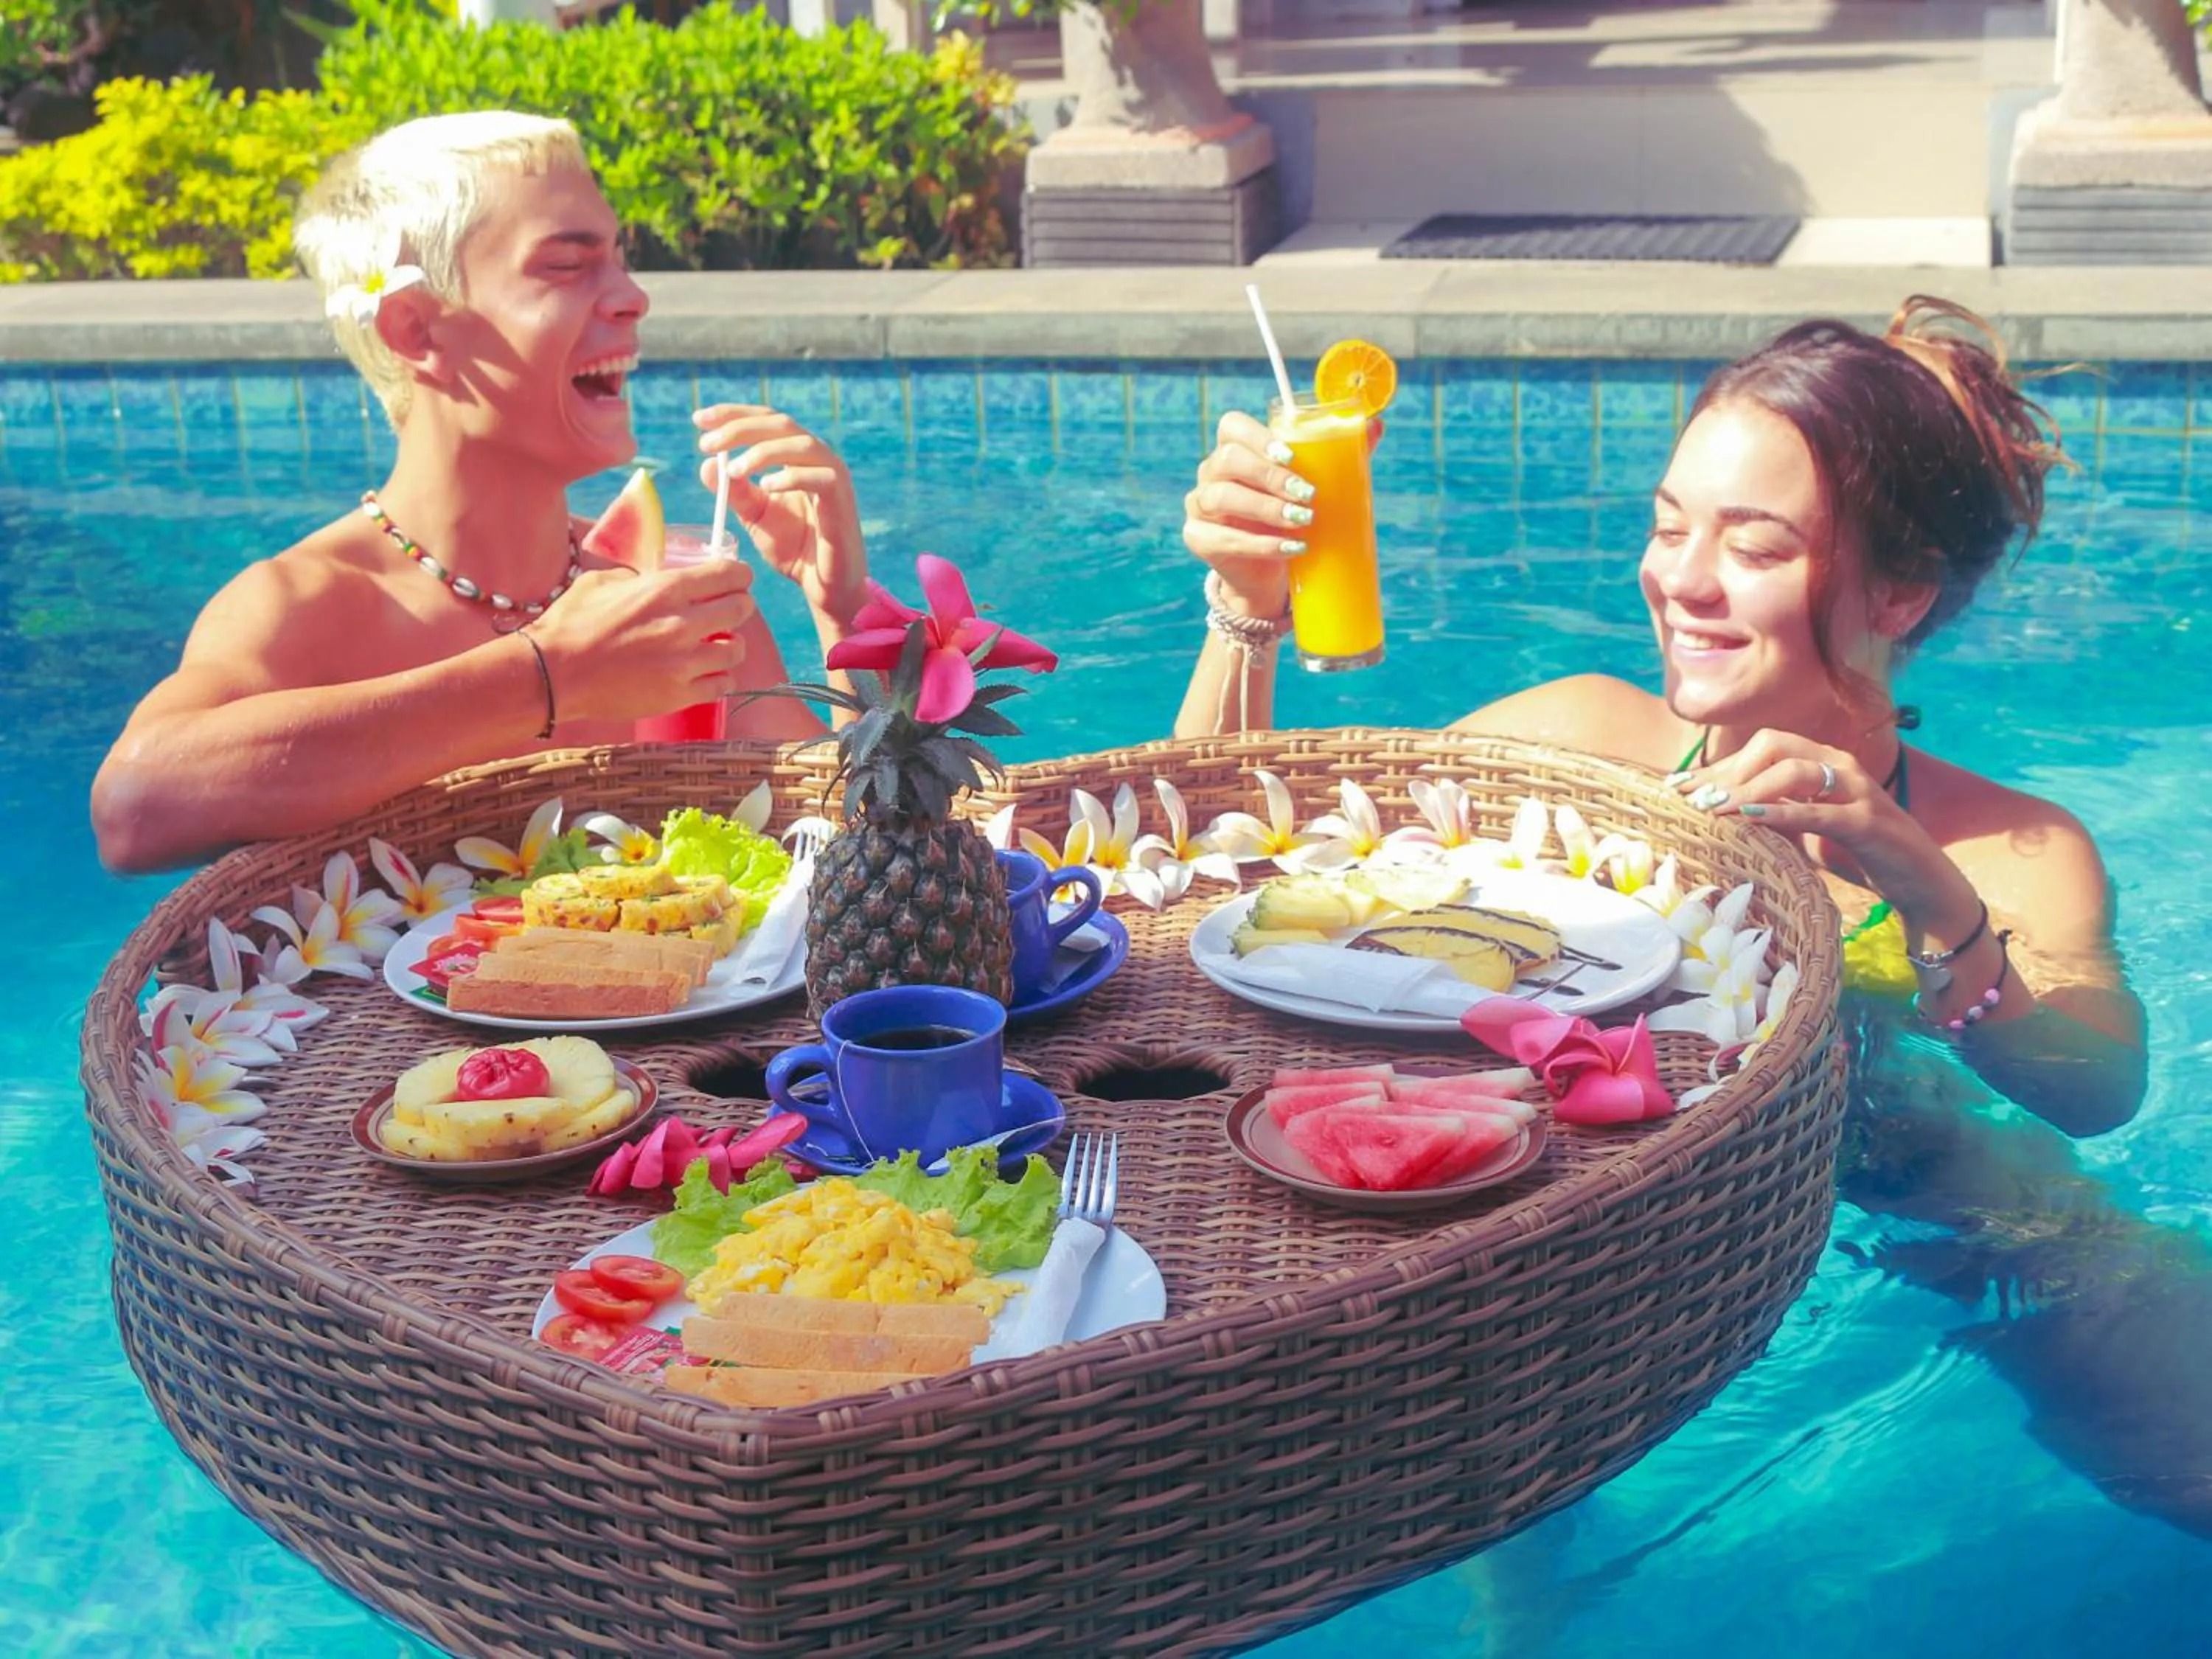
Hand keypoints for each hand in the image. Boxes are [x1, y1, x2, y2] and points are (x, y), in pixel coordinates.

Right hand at [526, 560, 755, 722]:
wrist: (554, 674)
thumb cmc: (572, 623)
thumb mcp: (604, 582)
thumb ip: (639, 576)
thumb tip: (658, 577)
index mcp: (666, 589)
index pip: (729, 575)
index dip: (739, 576)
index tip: (737, 580)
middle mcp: (682, 623)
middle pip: (742, 609)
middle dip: (739, 606)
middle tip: (728, 612)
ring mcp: (684, 662)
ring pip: (738, 650)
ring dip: (730, 645)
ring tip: (716, 646)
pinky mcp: (680, 694)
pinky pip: (723, 684)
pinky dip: (719, 677)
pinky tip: (705, 673)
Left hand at [693, 404, 867, 632]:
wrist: (824, 587)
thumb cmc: (795, 549)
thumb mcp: (755, 516)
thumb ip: (735, 491)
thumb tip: (707, 464)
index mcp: (797, 456)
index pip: (766, 420)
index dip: (733, 414)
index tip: (698, 420)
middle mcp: (818, 458)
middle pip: (781, 424)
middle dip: (740, 429)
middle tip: (707, 444)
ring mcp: (834, 477)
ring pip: (801, 444)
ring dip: (763, 451)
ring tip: (733, 470)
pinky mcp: (842, 501)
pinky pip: (822, 478)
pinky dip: (791, 476)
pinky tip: (765, 486)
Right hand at [1183, 411, 1382, 617]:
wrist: (1268, 572)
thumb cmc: (1290, 517)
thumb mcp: (1313, 484)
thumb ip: (1339, 454)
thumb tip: (1376, 425)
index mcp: (1234, 450)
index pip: (1232, 427)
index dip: (1258, 437)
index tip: (1292, 455)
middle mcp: (1211, 473)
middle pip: (1227, 460)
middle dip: (1269, 475)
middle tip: (1307, 493)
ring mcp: (1199, 506)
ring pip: (1221, 497)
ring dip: (1265, 508)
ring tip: (1302, 521)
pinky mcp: (1199, 539)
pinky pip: (1224, 539)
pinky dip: (1261, 544)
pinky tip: (1291, 548)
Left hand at [1672, 728, 1973, 929]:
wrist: (1919, 884)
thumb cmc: (1858, 854)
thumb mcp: (1807, 830)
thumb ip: (1773, 814)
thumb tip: (1718, 815)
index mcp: (1824, 761)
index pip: (1763, 748)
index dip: (1718, 765)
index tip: (1678, 786)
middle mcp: (1841, 765)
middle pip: (1773, 746)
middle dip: (1727, 771)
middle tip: (1690, 801)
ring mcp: (1858, 790)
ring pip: (1794, 771)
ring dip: (1747, 788)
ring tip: (1711, 810)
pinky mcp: (1868, 822)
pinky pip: (1820, 811)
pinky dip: (1782, 812)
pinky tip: (1750, 817)